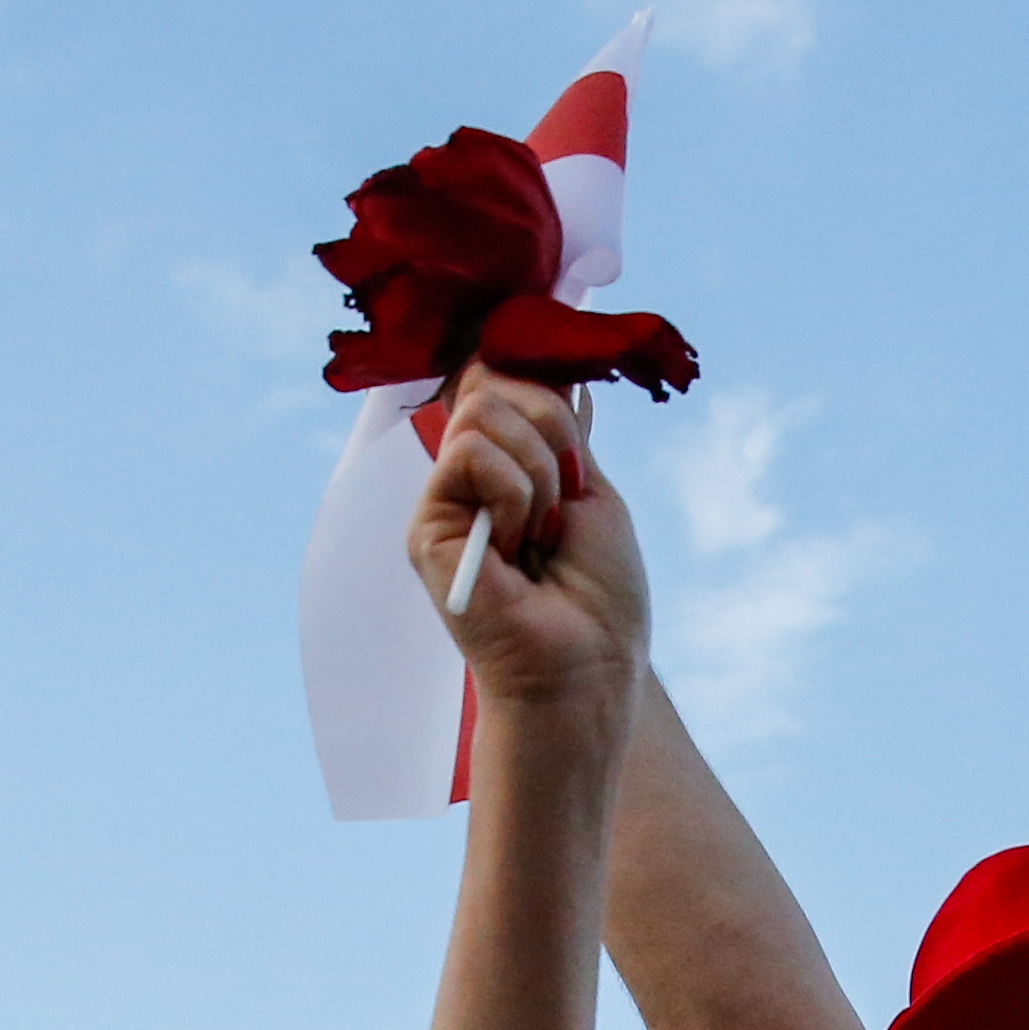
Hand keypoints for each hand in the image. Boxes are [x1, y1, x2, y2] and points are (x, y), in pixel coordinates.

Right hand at [413, 372, 647, 709]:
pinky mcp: (427, 528)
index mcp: (507, 468)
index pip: (502, 380)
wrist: (589, 663)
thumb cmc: (601, 593)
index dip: (543, 392)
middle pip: (494, 384)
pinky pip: (469, 453)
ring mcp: (445, 503)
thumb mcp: (591, 488)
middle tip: (565, 503)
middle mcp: (470, 481)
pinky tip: (517, 545)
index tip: (576, 452)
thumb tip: (548, 366)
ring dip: (537, 471)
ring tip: (541, 535)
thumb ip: (558, 427)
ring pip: (482, 411)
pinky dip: (513, 490)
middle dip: (551, 432)